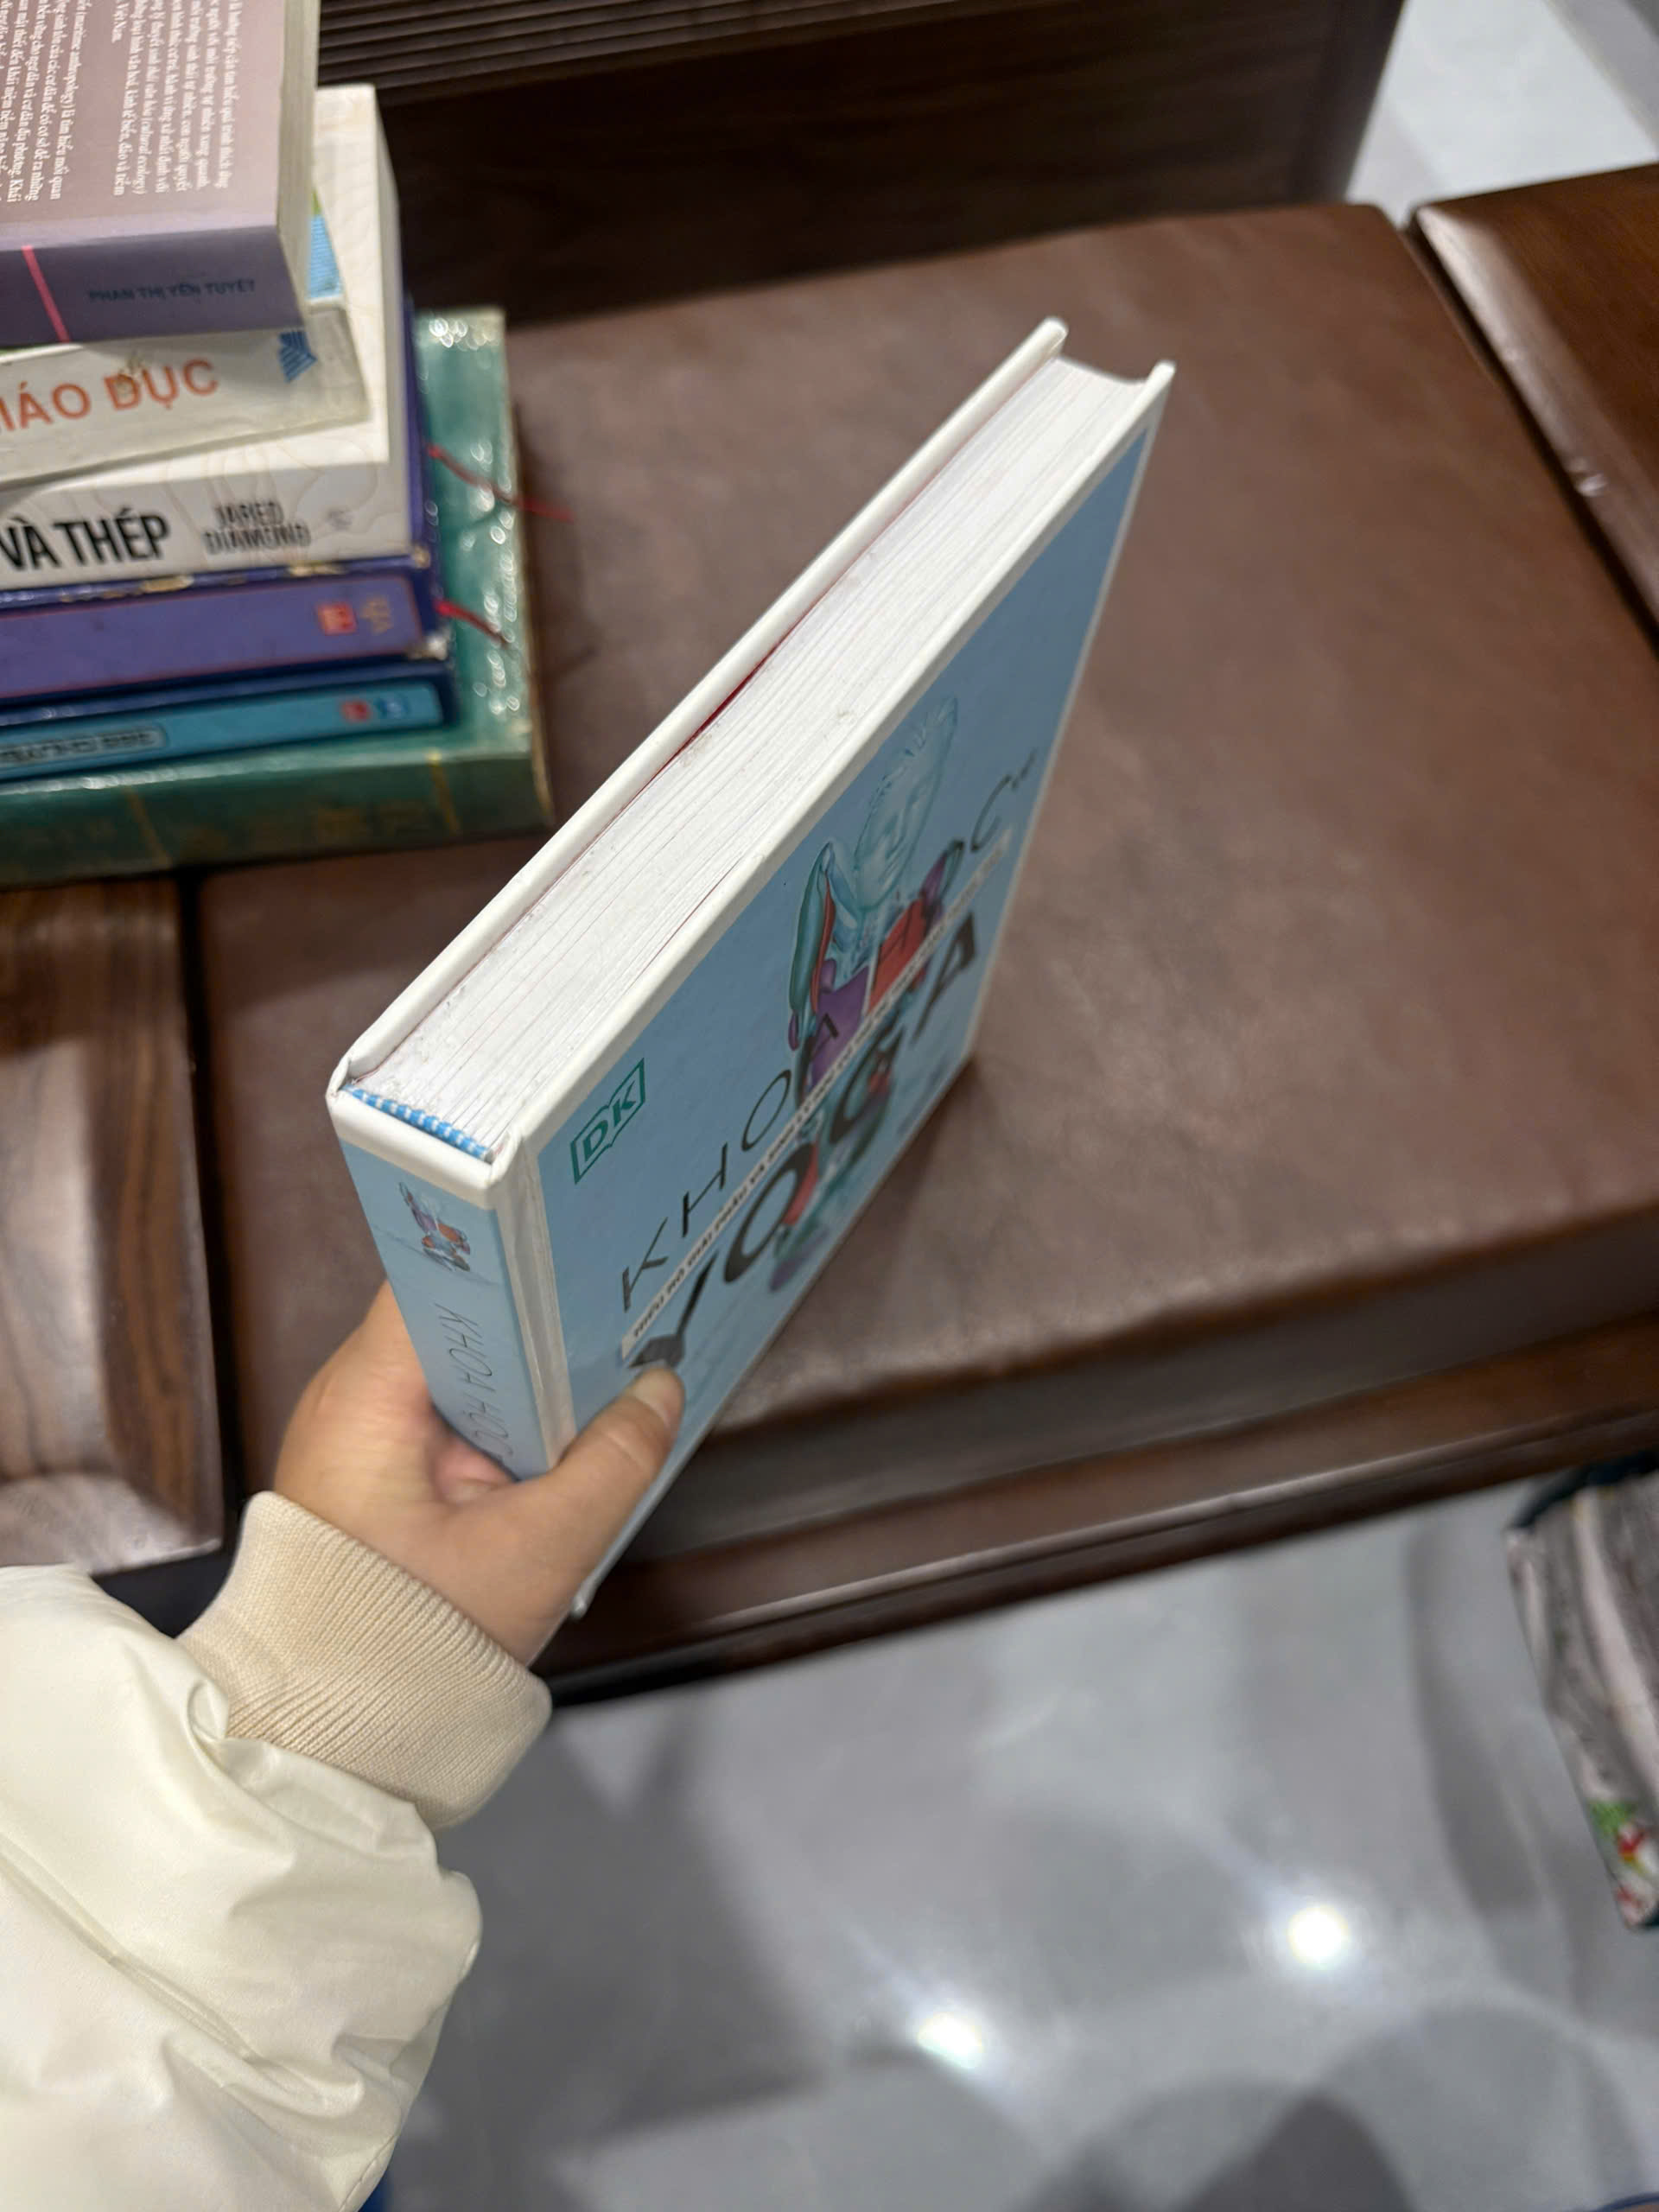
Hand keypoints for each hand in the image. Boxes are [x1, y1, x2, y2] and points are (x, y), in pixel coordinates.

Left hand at [273, 1284, 682, 1662]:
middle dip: (541, 1317)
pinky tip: (571, 1424)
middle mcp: (353, 1399)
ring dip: (530, 1372)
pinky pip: (458, 1418)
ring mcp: (364, 1437)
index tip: (587, 1254)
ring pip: (465, 1370)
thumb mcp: (533, 1555)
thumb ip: (611, 1467)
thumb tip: (661, 1393)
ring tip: (611, 1354)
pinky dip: (510, 1419)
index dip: (516, 1260)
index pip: (440, 1279)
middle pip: (460, 1318)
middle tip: (622, 1302)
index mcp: (366, 1396)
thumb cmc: (407, 1648)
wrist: (334, 1737)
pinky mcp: (381, 1474)